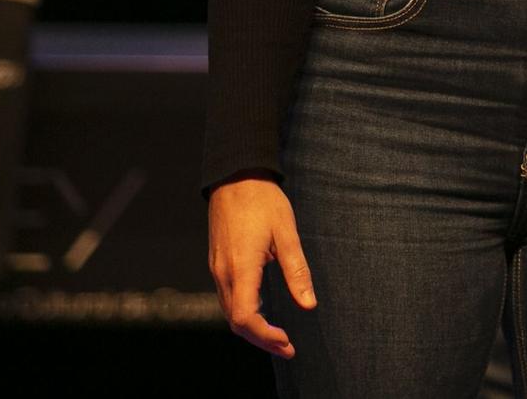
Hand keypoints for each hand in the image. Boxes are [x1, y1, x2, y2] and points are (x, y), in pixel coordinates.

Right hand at [208, 177, 316, 357]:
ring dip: (252, 329)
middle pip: (235, 322)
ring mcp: (217, 269)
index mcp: (241, 268)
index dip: (265, 336)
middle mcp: (223, 273)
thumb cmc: (263, 201)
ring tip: (278, 337)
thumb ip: (297, 270)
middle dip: (261, 339)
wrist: (235, 176)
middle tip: (288, 348)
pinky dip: (243, 313)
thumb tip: (308, 305)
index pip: (244, 318)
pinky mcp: (218, 263)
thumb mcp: (287, 232)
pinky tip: (261, 313)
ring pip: (229, 312)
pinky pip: (227, 298)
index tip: (287, 342)